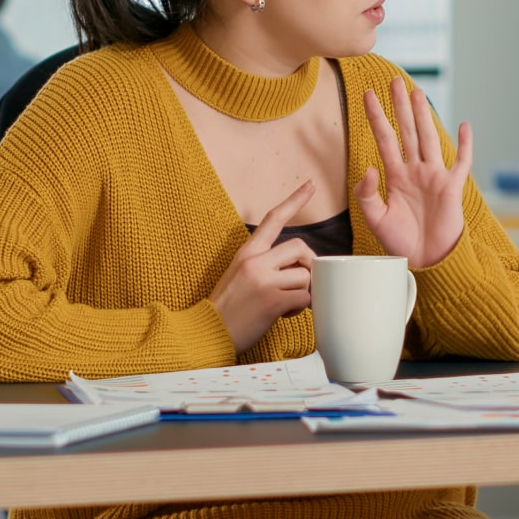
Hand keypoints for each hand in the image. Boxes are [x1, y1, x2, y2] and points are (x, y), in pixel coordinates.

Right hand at [208, 182, 318, 352]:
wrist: (207, 333)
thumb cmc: (227, 308)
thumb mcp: (239, 275)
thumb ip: (265, 264)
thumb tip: (298, 267)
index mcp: (246, 253)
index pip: (273, 218)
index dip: (294, 200)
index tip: (311, 185)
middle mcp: (255, 262)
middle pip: (300, 247)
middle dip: (308, 264)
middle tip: (301, 281)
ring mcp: (263, 281)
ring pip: (305, 276)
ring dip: (303, 292)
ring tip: (285, 303)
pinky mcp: (272, 301)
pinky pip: (304, 298)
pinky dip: (300, 309)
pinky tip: (284, 314)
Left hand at [358, 76, 472, 268]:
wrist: (425, 261)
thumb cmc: (400, 243)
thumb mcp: (376, 219)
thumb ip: (368, 195)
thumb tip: (371, 168)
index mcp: (396, 176)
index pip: (385, 139)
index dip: (377, 117)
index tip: (368, 96)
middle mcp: (415, 170)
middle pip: (407, 131)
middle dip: (401, 106)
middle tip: (394, 81)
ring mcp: (435, 176)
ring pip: (429, 139)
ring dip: (424, 115)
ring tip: (418, 93)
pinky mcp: (452, 188)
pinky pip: (461, 162)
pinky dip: (465, 145)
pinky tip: (464, 126)